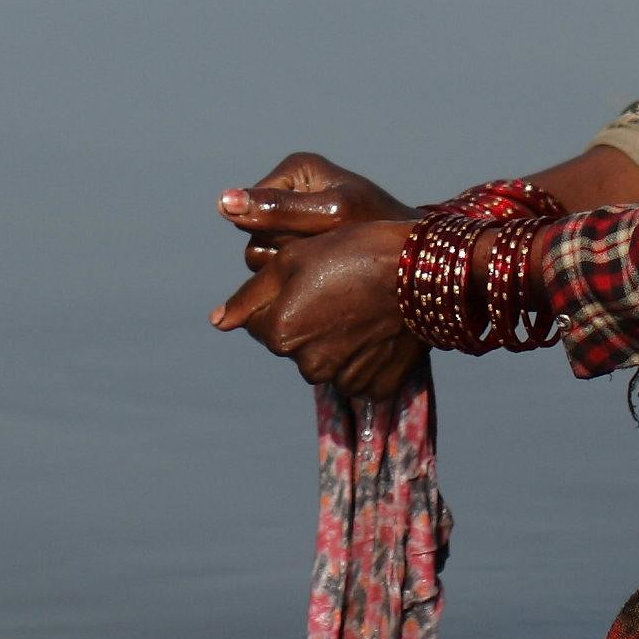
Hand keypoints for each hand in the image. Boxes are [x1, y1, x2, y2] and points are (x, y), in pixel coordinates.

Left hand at [213, 150, 426, 394]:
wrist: (420, 270)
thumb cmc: (353, 251)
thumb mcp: (293, 258)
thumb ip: (249, 294)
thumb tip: (218, 322)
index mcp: (279, 332)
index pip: (255, 320)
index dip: (278, 295)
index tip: (307, 276)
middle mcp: (305, 364)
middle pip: (290, 342)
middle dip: (304, 320)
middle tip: (336, 288)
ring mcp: (342, 379)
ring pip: (322, 359)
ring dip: (332, 339)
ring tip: (359, 306)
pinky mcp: (374, 388)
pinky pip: (356, 374)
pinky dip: (361, 356)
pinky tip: (376, 329)